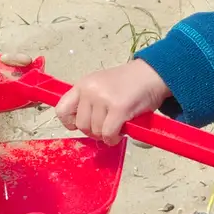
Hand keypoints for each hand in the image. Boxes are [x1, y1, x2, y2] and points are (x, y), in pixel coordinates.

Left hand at [54, 60, 170, 143]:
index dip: (70, 122)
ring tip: (117, 125)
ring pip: (95, 131)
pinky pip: (108, 134)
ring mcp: (103, 98)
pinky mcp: (119, 108)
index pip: (61, 109)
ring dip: (106, 135)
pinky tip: (120, 133)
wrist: (152, 74)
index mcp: (83, 84)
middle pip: (81, 125)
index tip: (81, 124)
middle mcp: (90, 90)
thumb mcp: (101, 86)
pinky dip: (113, 138)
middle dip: (93, 131)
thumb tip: (82, 127)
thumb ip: (89, 101)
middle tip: (107, 127)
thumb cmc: (129, 83)